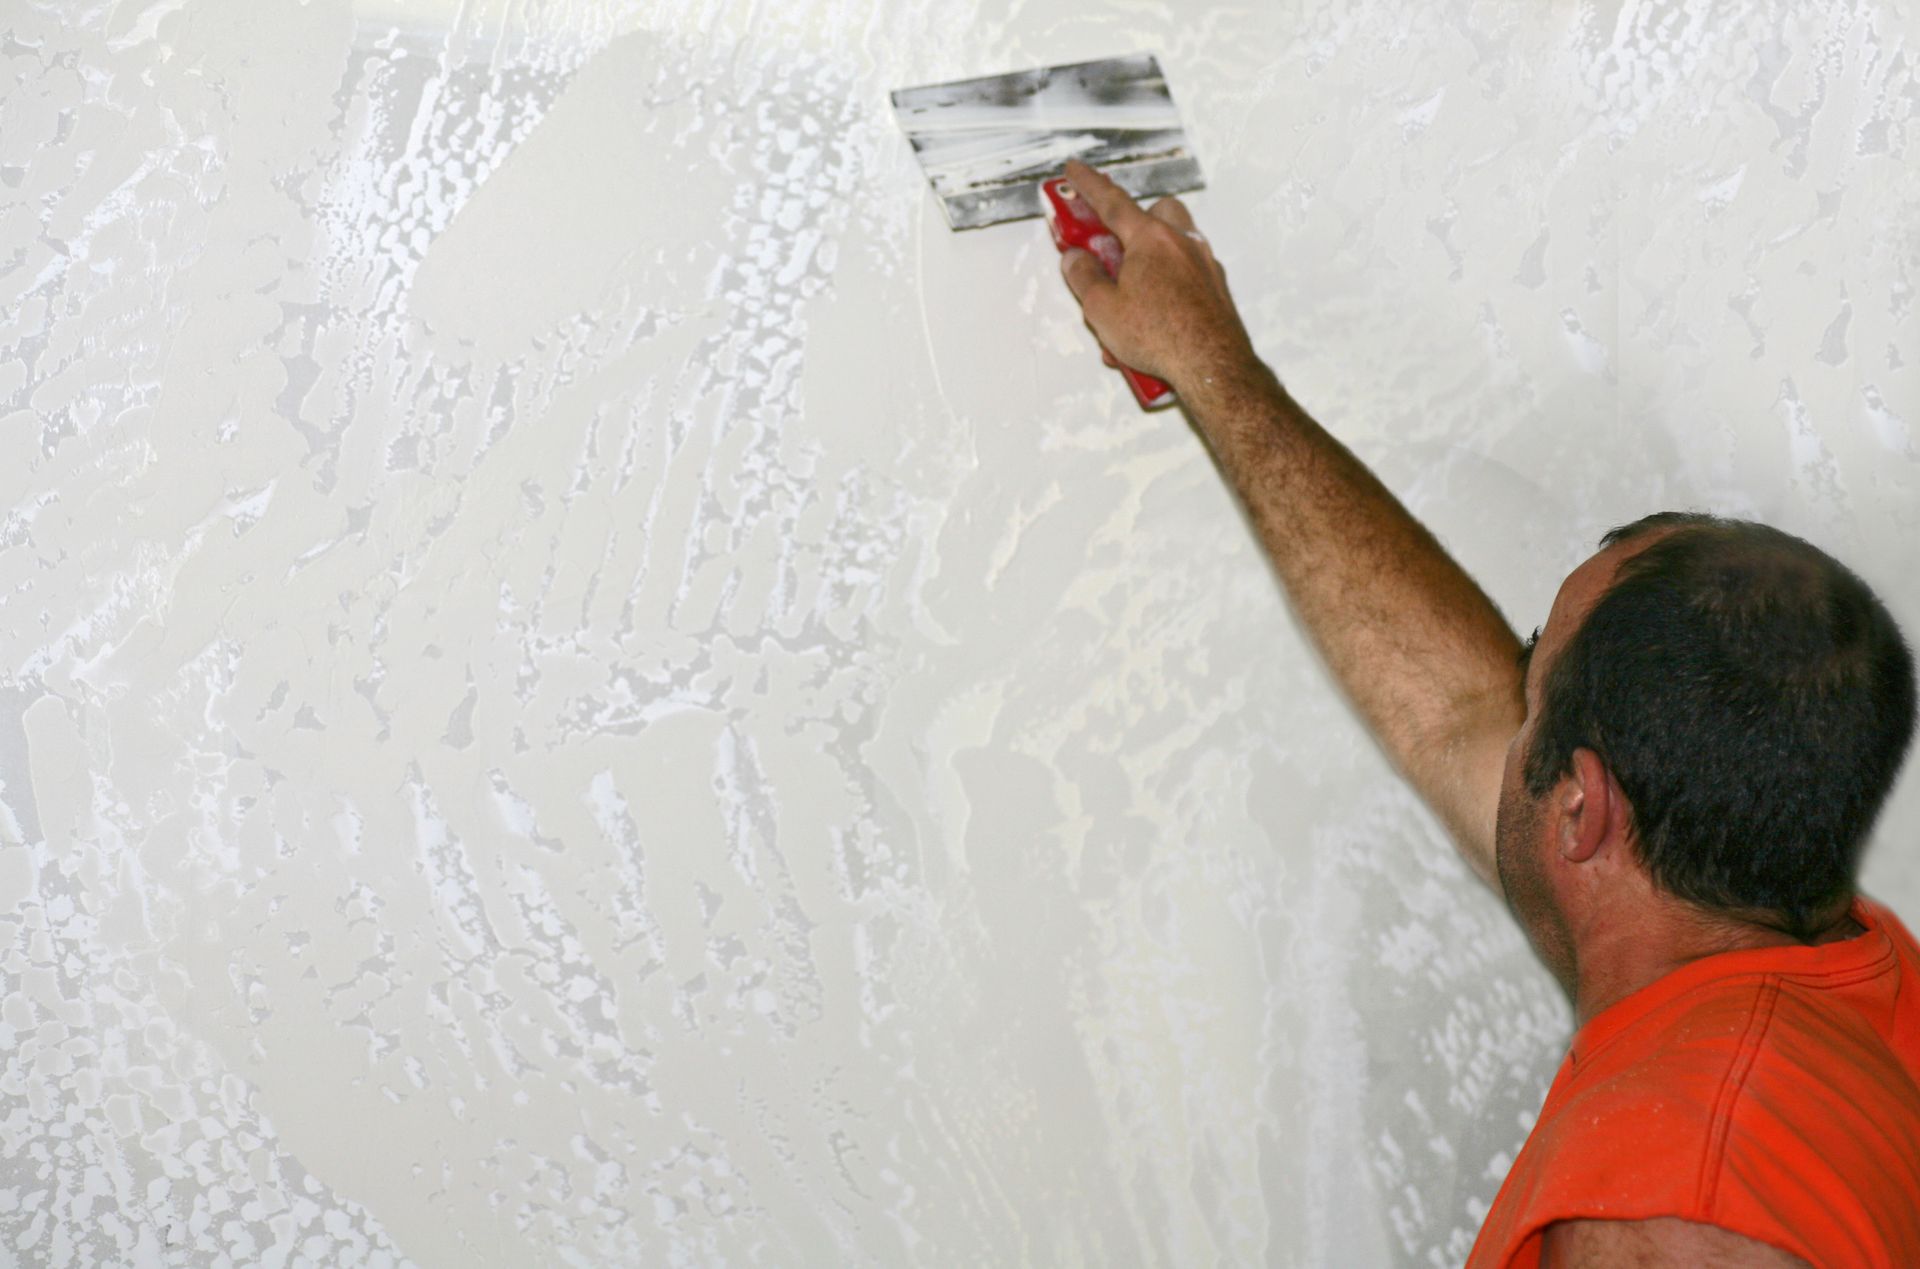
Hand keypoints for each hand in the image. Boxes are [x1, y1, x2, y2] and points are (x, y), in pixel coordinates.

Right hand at [1057, 159, 1259, 394]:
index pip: (1112, 202)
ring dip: (1148, 265)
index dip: (1088, 186)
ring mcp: (1204, 265)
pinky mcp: (1216, 290)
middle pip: (1157, 214)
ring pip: (1172, 248)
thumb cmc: (1162, 336)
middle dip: (1134, 221)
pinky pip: (1185, 279)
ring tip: (1129, 303)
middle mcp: (1182, 244)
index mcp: (1151, 239)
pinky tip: (1153, 322)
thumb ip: (1084, 278)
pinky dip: (1165, 292)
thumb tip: (1076, 259)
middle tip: (1113, 245)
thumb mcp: (1103, 309)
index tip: (1075, 172)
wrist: (1212, 367)